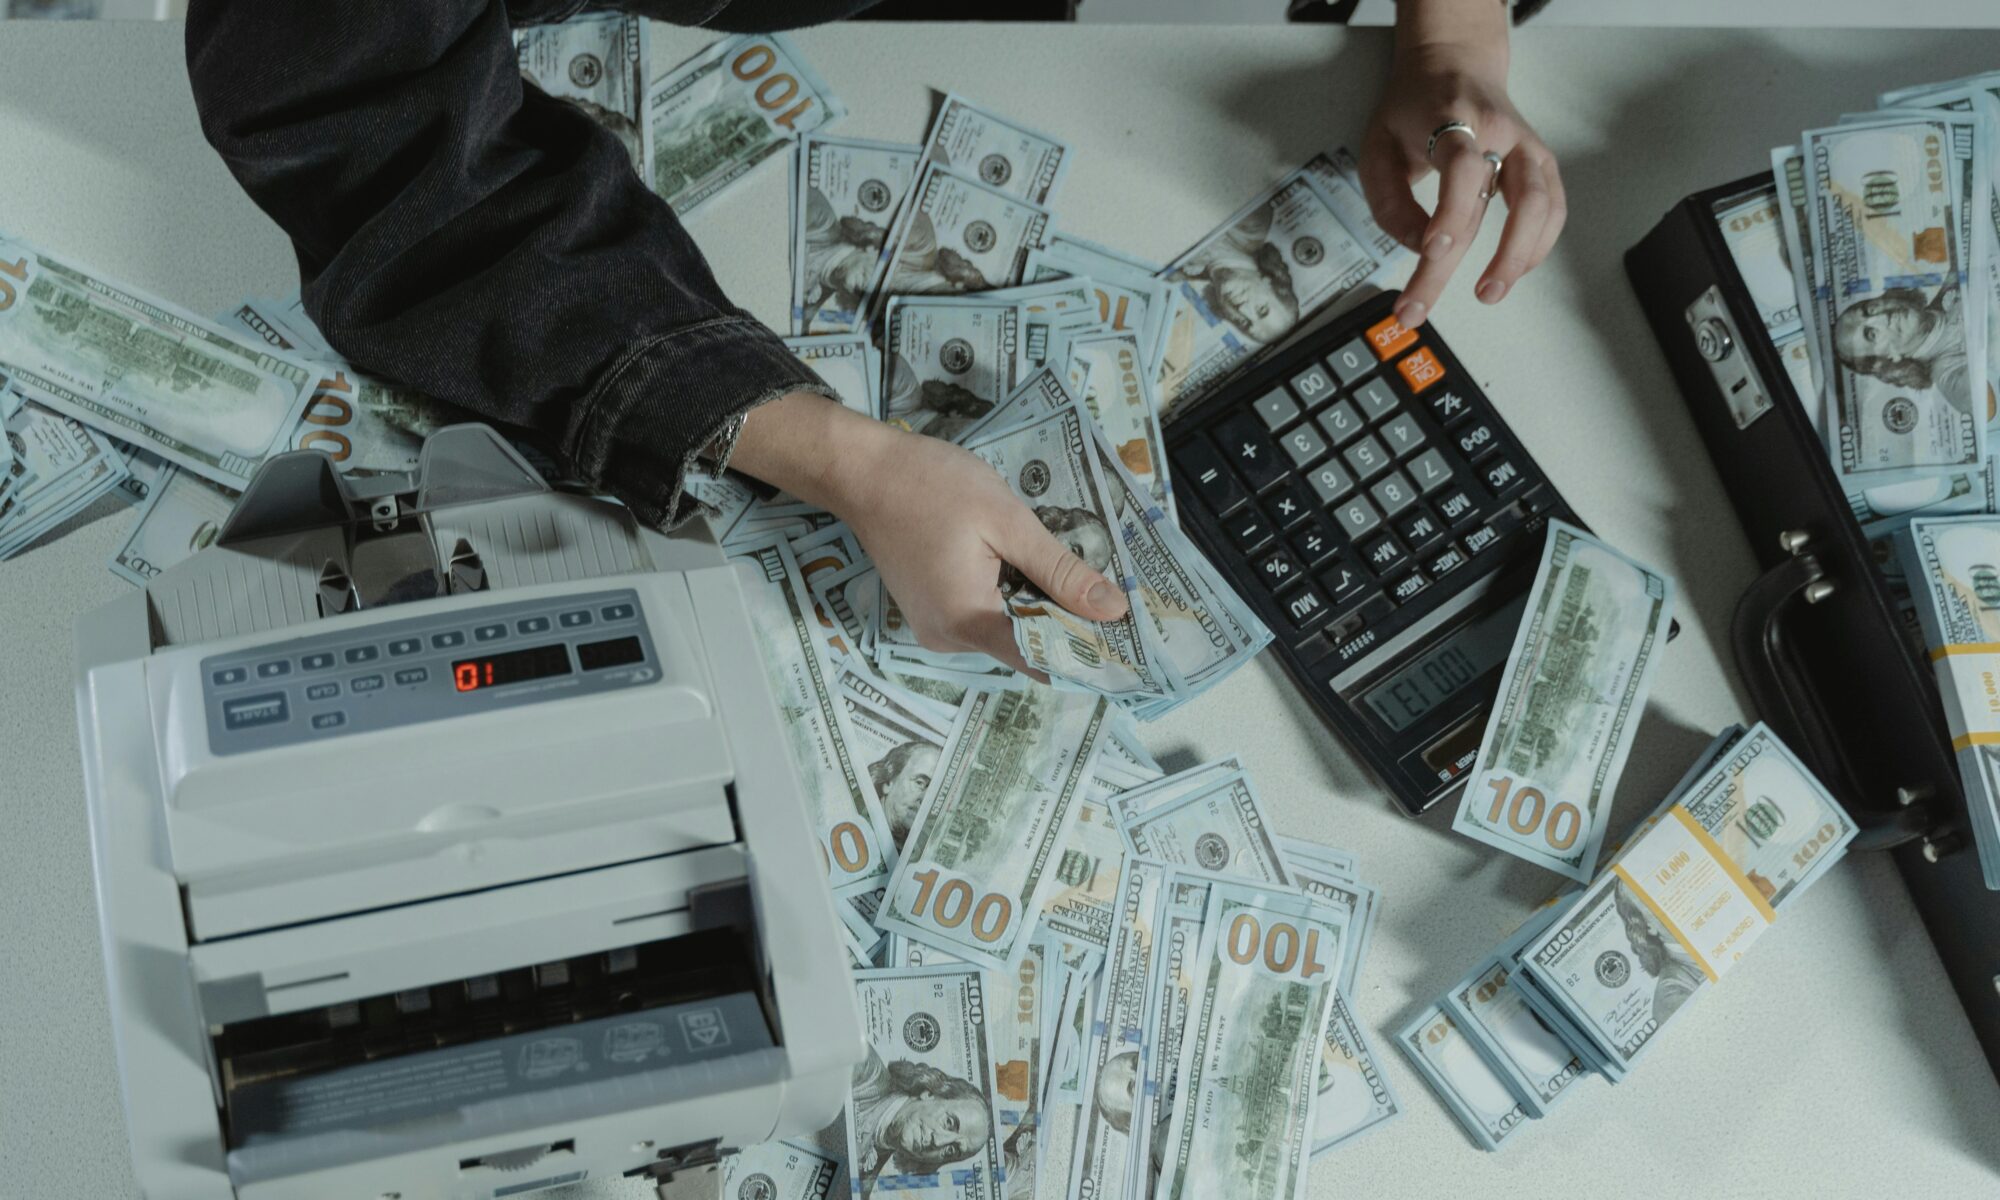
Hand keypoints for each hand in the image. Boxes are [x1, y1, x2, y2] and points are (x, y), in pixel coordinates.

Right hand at [731, 392, 1129, 673]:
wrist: (863, 471)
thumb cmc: (933, 486)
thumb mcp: (1007, 521)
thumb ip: (1060, 571)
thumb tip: (1114, 610)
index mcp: (970, 621)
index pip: (1044, 661)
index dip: (1088, 654)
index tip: (1129, 642)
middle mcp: (949, 640)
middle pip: (1026, 646)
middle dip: (1066, 623)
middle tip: (1111, 592)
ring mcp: (935, 629)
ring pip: (1006, 631)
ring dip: (1037, 606)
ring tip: (1068, 571)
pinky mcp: (929, 613)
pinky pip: (983, 617)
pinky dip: (1009, 598)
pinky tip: (1024, 565)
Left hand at [1358, 9, 1565, 330]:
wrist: (1454, 63)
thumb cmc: (1412, 110)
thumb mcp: (1378, 147)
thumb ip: (1391, 203)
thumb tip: (1420, 249)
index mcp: (1454, 120)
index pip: (1463, 168)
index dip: (1452, 212)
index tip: (1434, 251)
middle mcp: (1502, 132)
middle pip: (1510, 198)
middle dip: (1482, 257)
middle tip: (1450, 300)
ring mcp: (1529, 146)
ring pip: (1544, 204)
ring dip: (1520, 255)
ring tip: (1489, 292)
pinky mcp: (1542, 163)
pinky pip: (1554, 209)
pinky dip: (1537, 245)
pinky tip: (1513, 271)